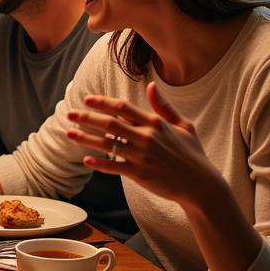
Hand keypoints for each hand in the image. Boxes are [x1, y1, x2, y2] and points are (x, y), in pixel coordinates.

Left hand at [66, 82, 223, 206]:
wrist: (201, 185)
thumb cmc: (192, 154)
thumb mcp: (184, 126)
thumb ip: (164, 106)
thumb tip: (151, 85)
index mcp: (155, 123)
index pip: (122, 108)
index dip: (102, 102)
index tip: (86, 99)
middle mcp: (146, 137)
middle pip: (109, 123)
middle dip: (87, 117)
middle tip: (69, 114)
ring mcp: (141, 156)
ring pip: (107, 144)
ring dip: (85, 138)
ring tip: (69, 134)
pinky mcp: (139, 174)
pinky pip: (114, 166)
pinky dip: (99, 163)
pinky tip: (86, 160)